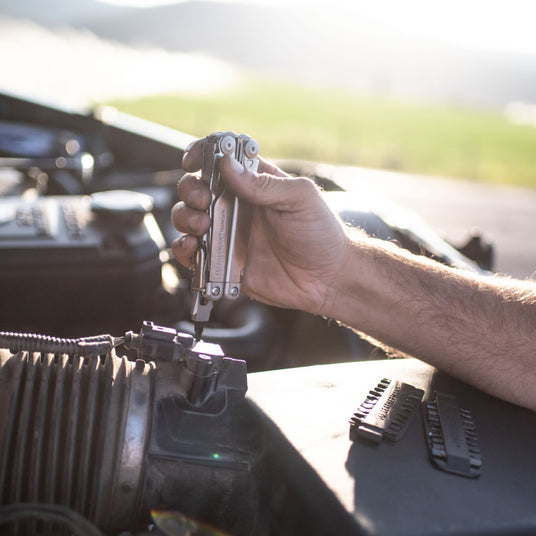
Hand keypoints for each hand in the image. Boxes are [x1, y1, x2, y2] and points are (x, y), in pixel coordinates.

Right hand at [171, 138, 350, 314]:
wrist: (327, 279)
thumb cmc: (321, 234)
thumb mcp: (299, 198)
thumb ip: (263, 184)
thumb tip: (228, 165)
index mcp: (255, 184)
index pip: (221, 159)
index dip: (202, 154)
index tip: (192, 161)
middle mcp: (237, 206)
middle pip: (196, 187)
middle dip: (190, 189)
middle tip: (203, 200)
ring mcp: (228, 234)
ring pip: (188, 218)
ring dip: (185, 217)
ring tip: (202, 226)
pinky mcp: (223, 262)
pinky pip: (193, 254)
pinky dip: (183, 249)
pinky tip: (193, 248)